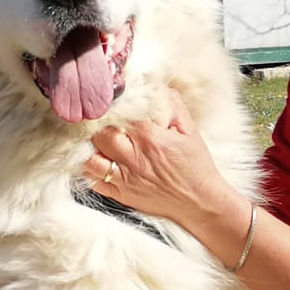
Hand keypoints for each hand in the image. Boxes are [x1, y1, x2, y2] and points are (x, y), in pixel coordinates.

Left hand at [83, 92, 239, 232]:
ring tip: (94, 141)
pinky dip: (90, 170)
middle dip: (97, 126)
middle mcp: (134, 158)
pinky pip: (94, 181)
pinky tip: (95, 161)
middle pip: (100, 134)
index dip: (113, 106)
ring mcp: (124, 178)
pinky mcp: (121, 195)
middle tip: (99, 121)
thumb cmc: (196, 166)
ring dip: (90, 148)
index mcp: (150, 138)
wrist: (200, 202)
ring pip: (91, 158)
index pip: (119, 114)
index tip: (111, 103)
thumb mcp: (190, 130)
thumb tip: (155, 87)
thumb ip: (173, 105)